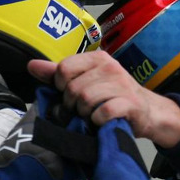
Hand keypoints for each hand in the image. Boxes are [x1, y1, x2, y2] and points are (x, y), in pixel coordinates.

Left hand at [27, 51, 179, 148]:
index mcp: (96, 58)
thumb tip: (31, 66)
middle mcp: (109, 67)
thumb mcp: (86, 80)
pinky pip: (101, 113)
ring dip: (85, 114)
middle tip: (83, 108)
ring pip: (85, 100)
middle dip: (73, 104)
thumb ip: (57, 73)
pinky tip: (102, 121)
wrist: (147, 111)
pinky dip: (97, 121)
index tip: (69, 93)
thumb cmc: (112, 95)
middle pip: (72, 88)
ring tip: (93, 114)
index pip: (63, 68)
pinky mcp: (129, 104)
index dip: (60, 86)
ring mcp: (121, 84)